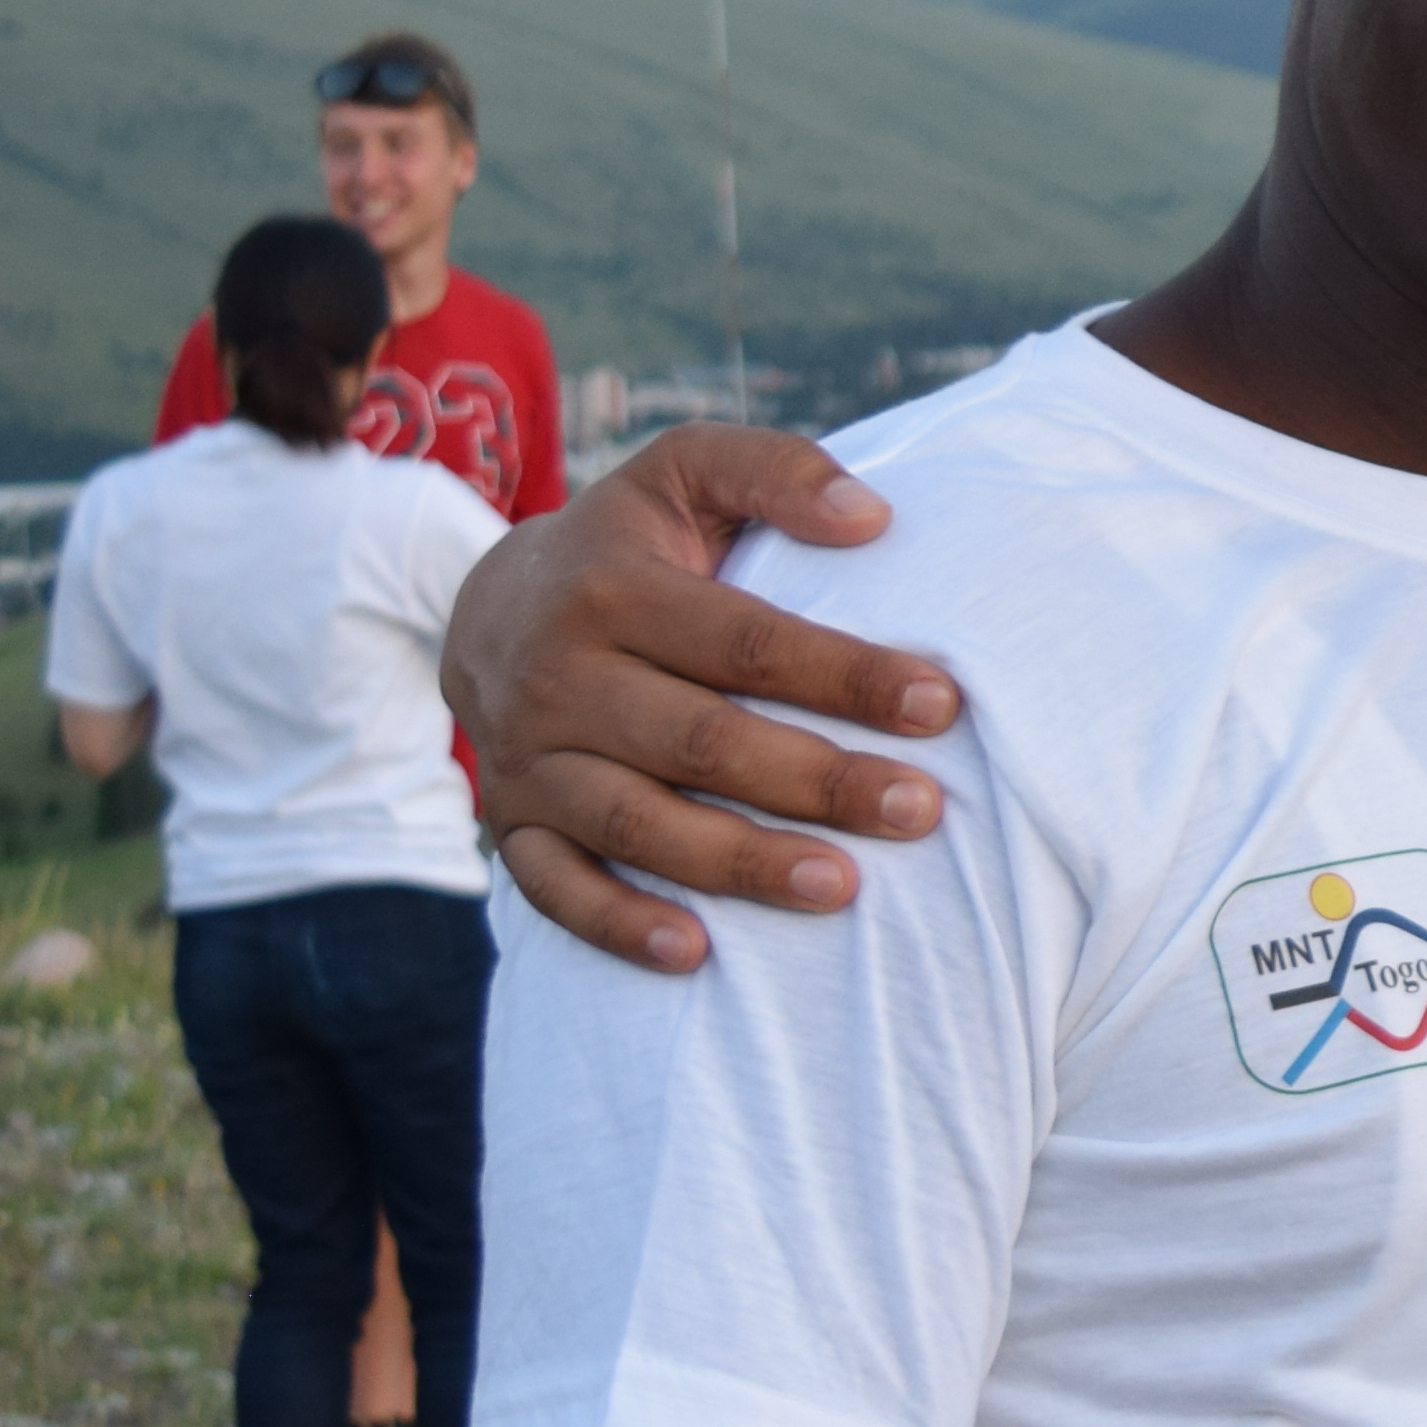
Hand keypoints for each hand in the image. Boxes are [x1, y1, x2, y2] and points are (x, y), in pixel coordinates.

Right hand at [441, 423, 959, 972]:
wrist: (486, 605)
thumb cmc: (631, 544)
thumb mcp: (686, 472)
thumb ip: (776, 472)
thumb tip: (873, 517)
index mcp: (611, 588)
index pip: (745, 641)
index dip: (844, 674)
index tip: (940, 706)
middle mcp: (558, 677)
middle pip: (701, 740)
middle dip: (817, 780)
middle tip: (921, 811)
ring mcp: (526, 759)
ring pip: (635, 821)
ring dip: (739, 862)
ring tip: (843, 887)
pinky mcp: (510, 823)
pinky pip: (554, 888)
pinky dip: (618, 924)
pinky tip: (696, 954)